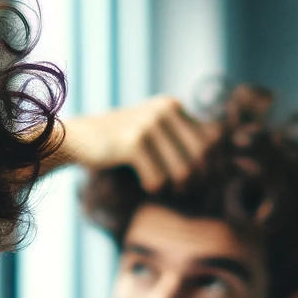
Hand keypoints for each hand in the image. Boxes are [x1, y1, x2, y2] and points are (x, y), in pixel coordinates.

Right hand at [58, 94, 213, 187]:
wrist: (78, 139)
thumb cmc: (119, 143)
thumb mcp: (152, 133)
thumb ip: (180, 139)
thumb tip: (220, 167)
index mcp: (173, 106)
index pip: (213, 139)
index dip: (214, 165)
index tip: (202, 182)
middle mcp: (165, 109)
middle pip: (202, 156)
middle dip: (198, 180)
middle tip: (183, 190)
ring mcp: (149, 124)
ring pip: (183, 171)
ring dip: (176, 188)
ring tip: (165, 189)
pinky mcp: (133, 142)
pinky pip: (158, 180)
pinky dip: (154, 189)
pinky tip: (144, 185)